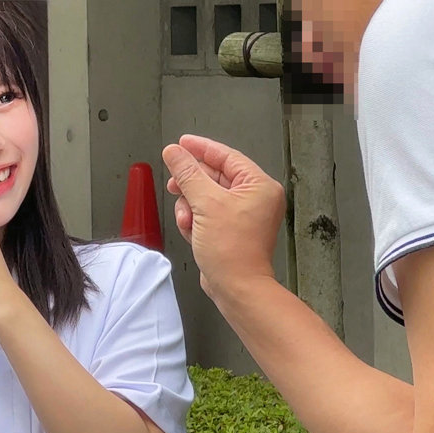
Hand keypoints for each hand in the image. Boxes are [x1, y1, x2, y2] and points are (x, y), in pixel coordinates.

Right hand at [162, 135, 285, 298]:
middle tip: (174, 182)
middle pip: (214, 177)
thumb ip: (188, 174)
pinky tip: (190, 230)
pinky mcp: (231, 230)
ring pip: (206, 196)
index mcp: (259, 186)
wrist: (236, 287)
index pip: (226, 156)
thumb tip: (174, 153)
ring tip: (187, 219)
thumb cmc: (232, 251)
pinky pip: (207, 213)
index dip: (201, 149)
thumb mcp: (205, 204)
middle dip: (191, 185)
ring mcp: (243, 215)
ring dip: (190, 206)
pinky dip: (195, 219)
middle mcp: (255, 198)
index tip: (181, 144)